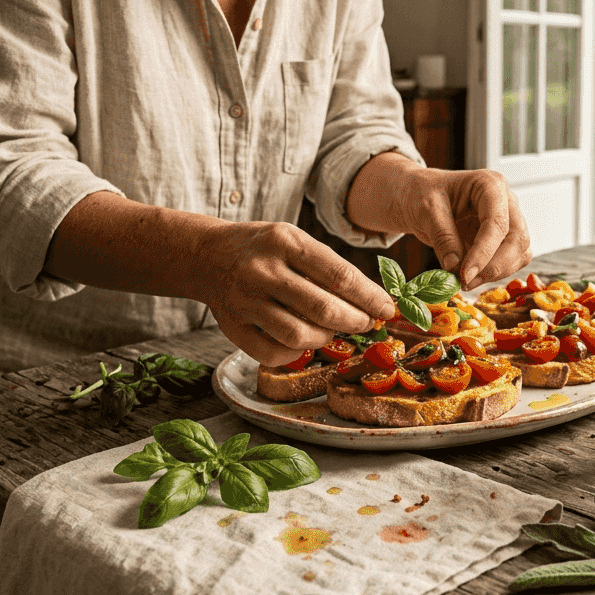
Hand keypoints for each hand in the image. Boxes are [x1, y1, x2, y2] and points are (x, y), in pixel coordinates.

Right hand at [194, 222, 396, 365]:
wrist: (208, 255)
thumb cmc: (264, 250)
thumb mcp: (294, 241)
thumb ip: (329, 268)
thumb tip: (373, 302)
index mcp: (285, 241)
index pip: (339, 275)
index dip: (369, 297)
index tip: (386, 309)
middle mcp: (262, 270)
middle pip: (323, 308)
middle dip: (354, 320)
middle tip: (366, 324)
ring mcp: (244, 301)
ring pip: (299, 335)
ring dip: (326, 338)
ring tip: (332, 330)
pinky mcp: (232, 327)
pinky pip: (273, 353)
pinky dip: (296, 352)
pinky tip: (303, 341)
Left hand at [394, 168, 532, 289]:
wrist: (418, 197)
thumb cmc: (423, 193)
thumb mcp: (426, 209)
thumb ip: (442, 236)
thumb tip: (455, 267)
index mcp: (490, 185)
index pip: (497, 222)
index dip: (483, 252)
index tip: (465, 274)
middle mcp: (506, 201)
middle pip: (517, 239)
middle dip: (493, 266)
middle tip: (465, 282)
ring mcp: (508, 220)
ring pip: (519, 253)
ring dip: (495, 273)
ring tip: (464, 281)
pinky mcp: (503, 239)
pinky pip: (511, 261)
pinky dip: (494, 274)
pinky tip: (470, 277)